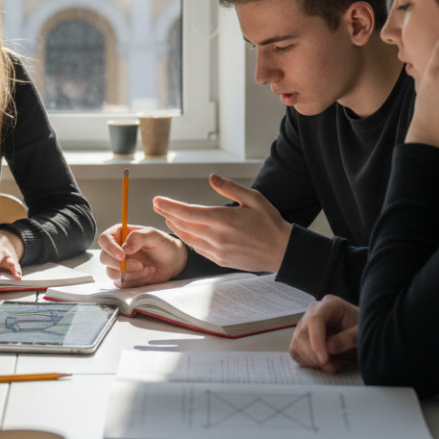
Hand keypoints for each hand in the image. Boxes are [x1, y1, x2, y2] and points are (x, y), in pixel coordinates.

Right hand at [97, 224, 187, 286]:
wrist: (172, 262)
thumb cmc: (162, 245)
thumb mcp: (154, 235)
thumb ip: (138, 237)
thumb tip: (125, 248)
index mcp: (120, 234)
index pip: (104, 239)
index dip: (110, 248)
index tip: (122, 255)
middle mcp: (116, 250)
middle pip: (104, 258)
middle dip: (121, 264)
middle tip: (140, 264)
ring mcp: (118, 265)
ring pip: (112, 273)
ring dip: (132, 273)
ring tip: (148, 268)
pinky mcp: (124, 278)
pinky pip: (122, 283)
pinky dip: (136, 280)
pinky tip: (147, 274)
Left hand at [152, 174, 291, 272]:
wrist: (282, 252)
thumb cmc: (270, 223)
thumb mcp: (253, 199)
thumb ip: (230, 188)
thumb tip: (212, 178)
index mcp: (223, 219)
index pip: (187, 212)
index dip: (169, 206)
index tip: (157, 200)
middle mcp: (216, 237)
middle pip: (183, 225)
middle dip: (168, 214)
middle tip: (157, 206)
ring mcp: (217, 251)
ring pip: (188, 239)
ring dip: (176, 227)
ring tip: (168, 217)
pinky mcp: (220, 260)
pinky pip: (198, 249)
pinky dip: (189, 239)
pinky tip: (186, 233)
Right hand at [289, 295, 359, 374]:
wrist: (362, 335)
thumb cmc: (364, 331)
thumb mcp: (362, 334)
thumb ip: (348, 339)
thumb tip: (329, 348)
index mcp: (330, 304)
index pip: (315, 320)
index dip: (317, 340)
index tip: (324, 359)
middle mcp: (314, 311)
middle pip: (302, 333)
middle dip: (314, 355)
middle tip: (333, 367)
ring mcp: (306, 323)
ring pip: (297, 344)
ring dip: (312, 361)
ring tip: (333, 366)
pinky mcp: (302, 337)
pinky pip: (296, 352)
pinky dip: (308, 362)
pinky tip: (324, 363)